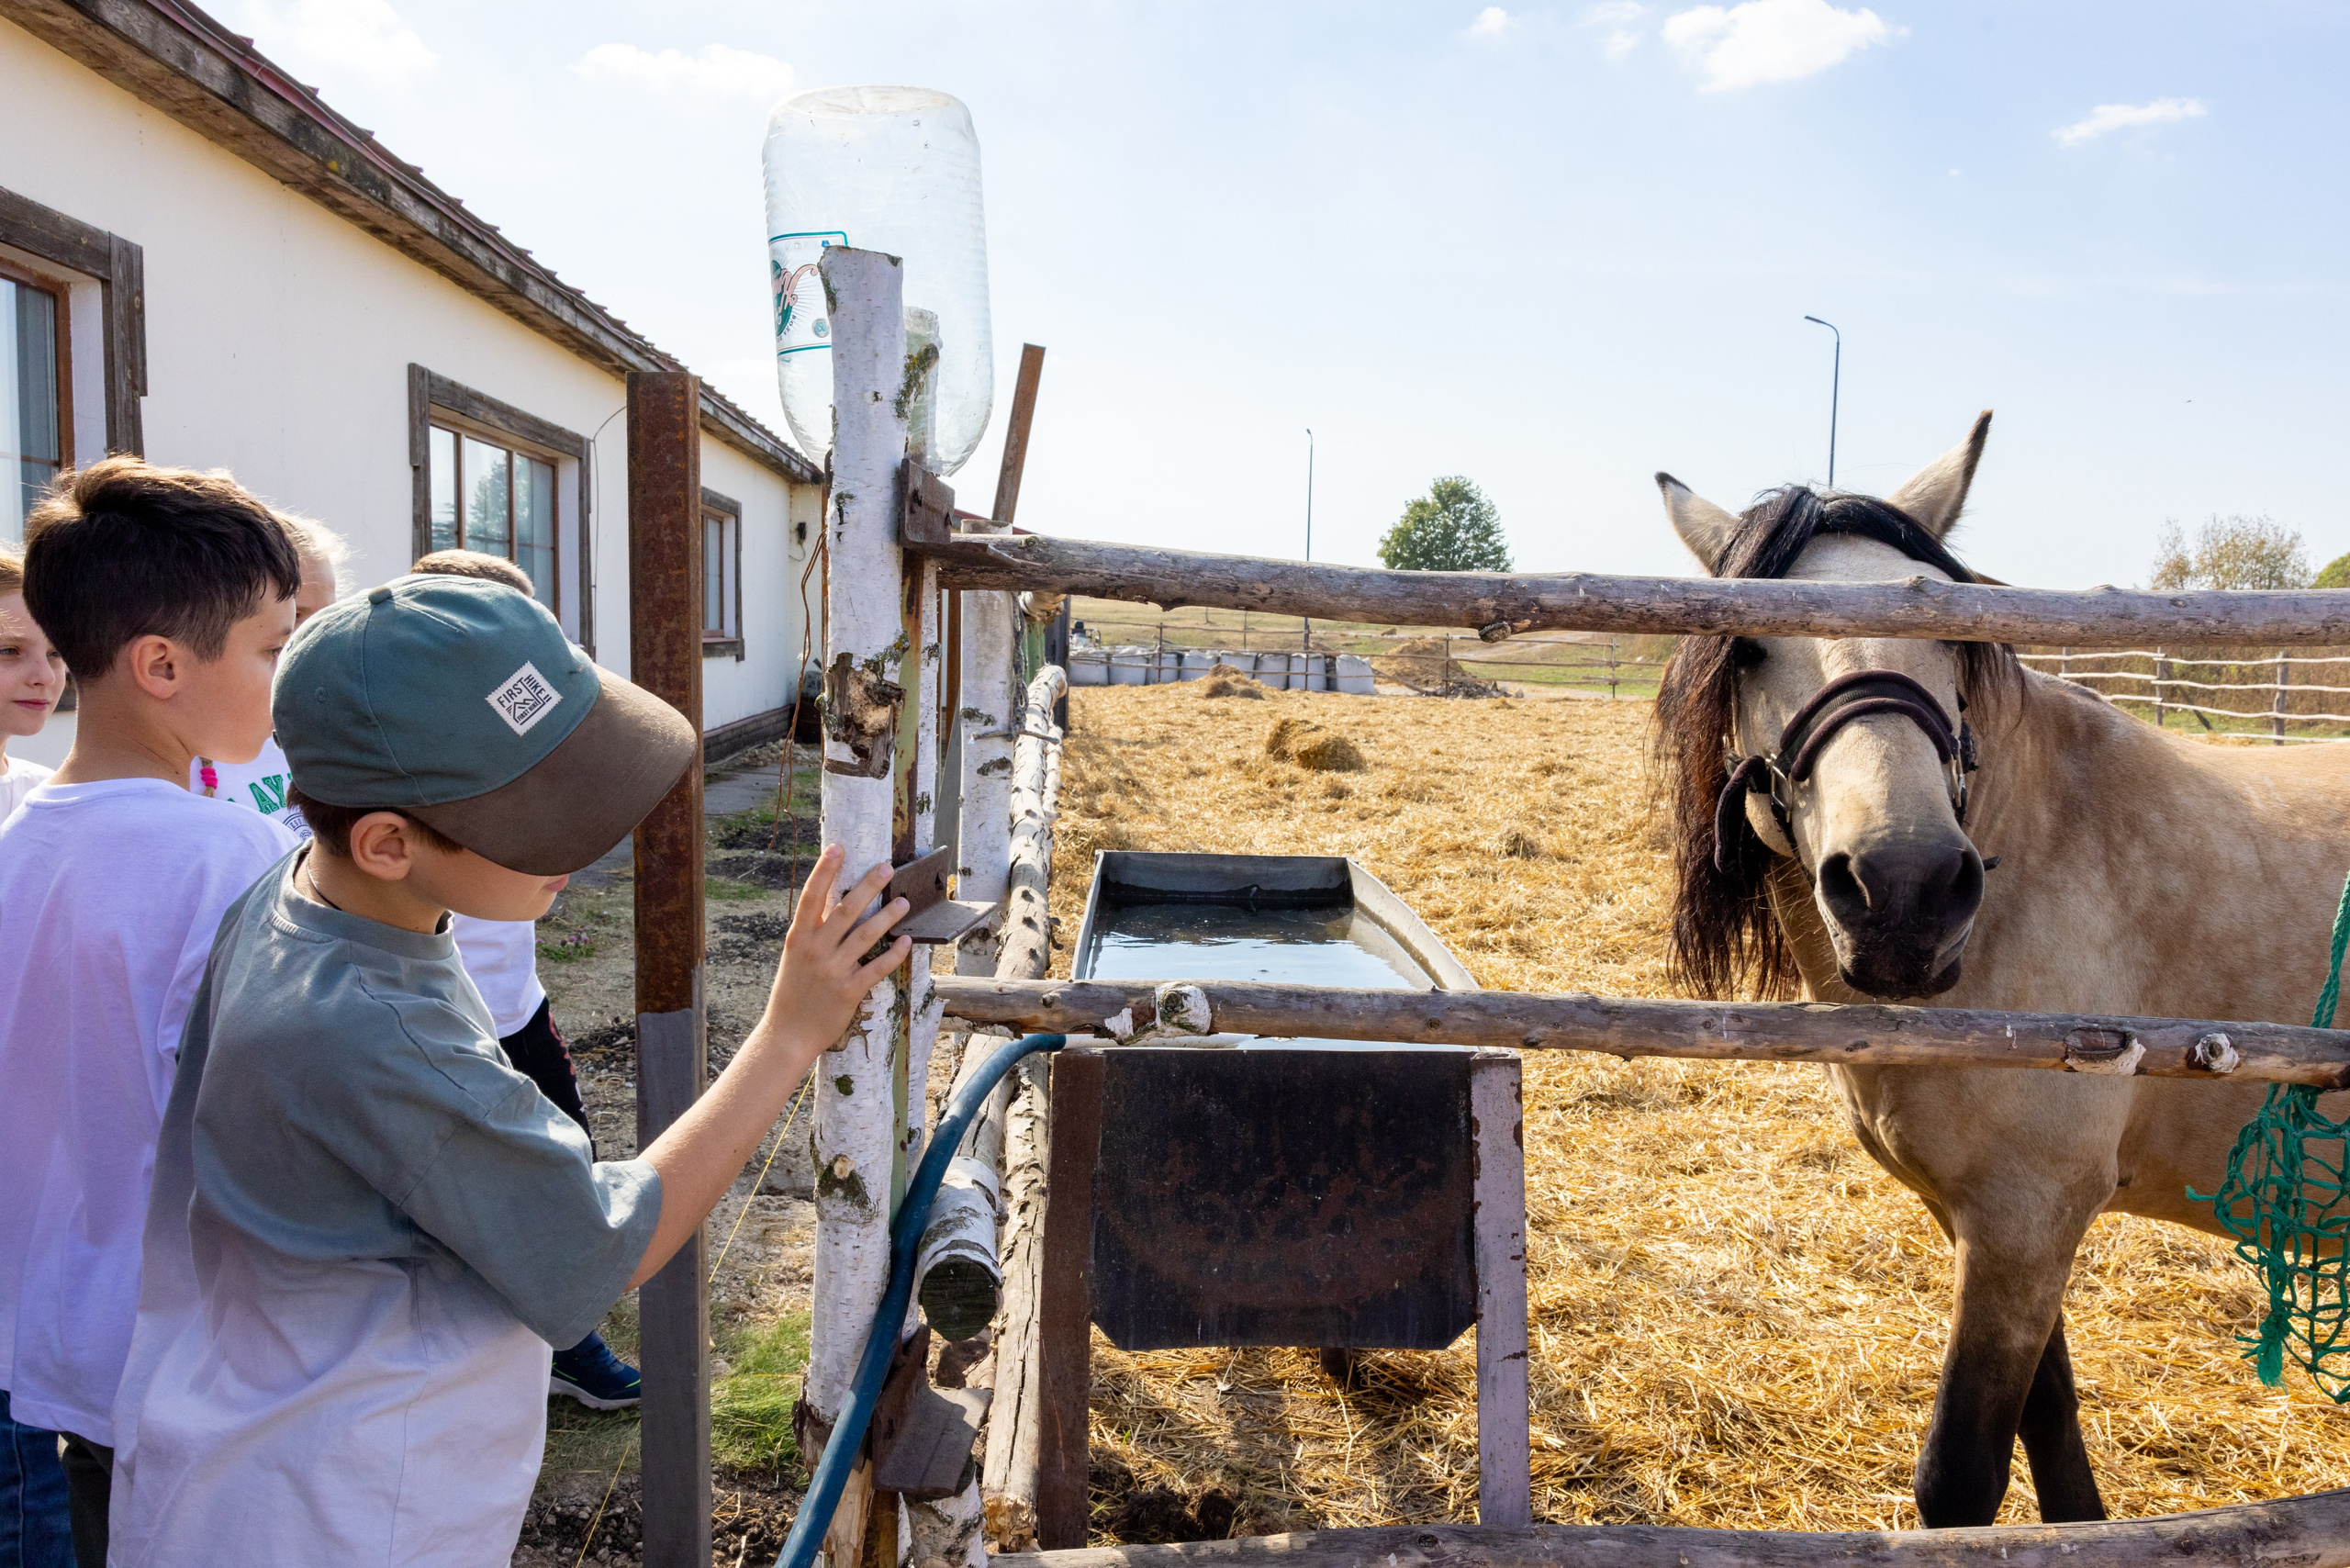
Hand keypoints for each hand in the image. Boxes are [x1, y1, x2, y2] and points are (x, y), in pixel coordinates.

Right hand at [762, 845, 911, 1051]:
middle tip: (887, 867)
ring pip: (866, 935)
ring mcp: (833, 970)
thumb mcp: (794, 956)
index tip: (838, 847)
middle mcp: (815, 949)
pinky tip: (907, 942)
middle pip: (845, 909)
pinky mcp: (849, 990)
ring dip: (888, 916)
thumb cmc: (792, 992)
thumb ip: (811, 932)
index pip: (811, 896)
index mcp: (798, 937)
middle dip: (868, 886)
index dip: (824, 870)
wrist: (787, 1034)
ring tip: (905, 901)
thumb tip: (831, 905)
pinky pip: (877, 968)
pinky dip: (894, 954)